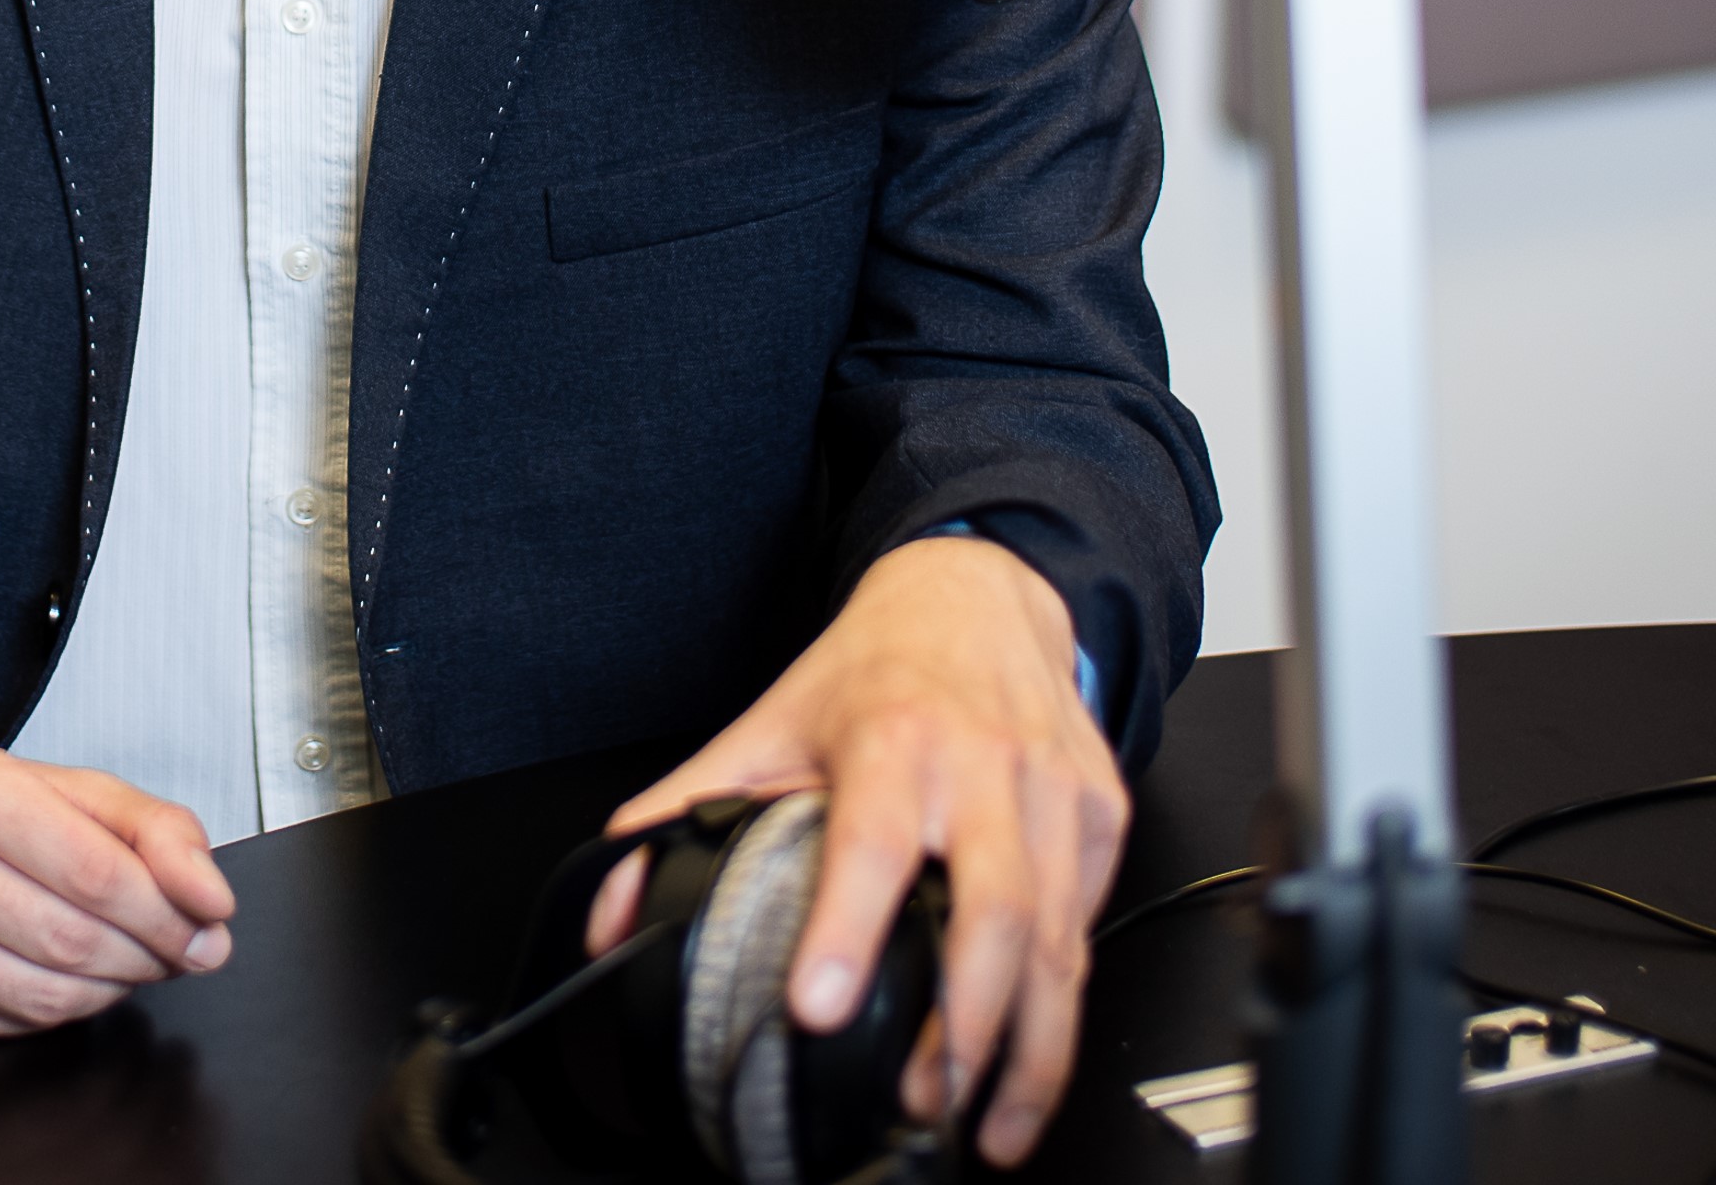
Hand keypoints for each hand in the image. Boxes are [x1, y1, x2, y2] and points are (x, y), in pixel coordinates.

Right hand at [0, 744, 236, 1034]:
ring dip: (114, 986)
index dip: (167, 909)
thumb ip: (151, 828)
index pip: (94, 869)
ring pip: (45, 991)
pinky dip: (67, 1008)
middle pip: (72, 937)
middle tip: (186, 947)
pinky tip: (83, 979)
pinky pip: (12, 1020)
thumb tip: (210, 897)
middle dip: (150, 952)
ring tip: (138, 959)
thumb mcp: (69, 788)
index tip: (211, 921)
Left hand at [582, 536, 1126, 1165]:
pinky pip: (1089, 925)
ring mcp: (1055, 791)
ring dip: (1027, 1047)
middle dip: (963, 1022)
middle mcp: (982, 763)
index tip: (817, 1004)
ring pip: (1058, 937)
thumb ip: (684, 810)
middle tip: (922, 1095)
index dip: (844, 926)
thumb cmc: (878, 668)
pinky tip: (1031, 1054)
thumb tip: (612, 907)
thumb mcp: (770, 723)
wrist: (977, 595)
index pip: (869, 840)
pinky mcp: (1102, 817)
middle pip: (993, 908)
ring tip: (985, 1121)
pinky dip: (1065, 1003)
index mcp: (892, 735)